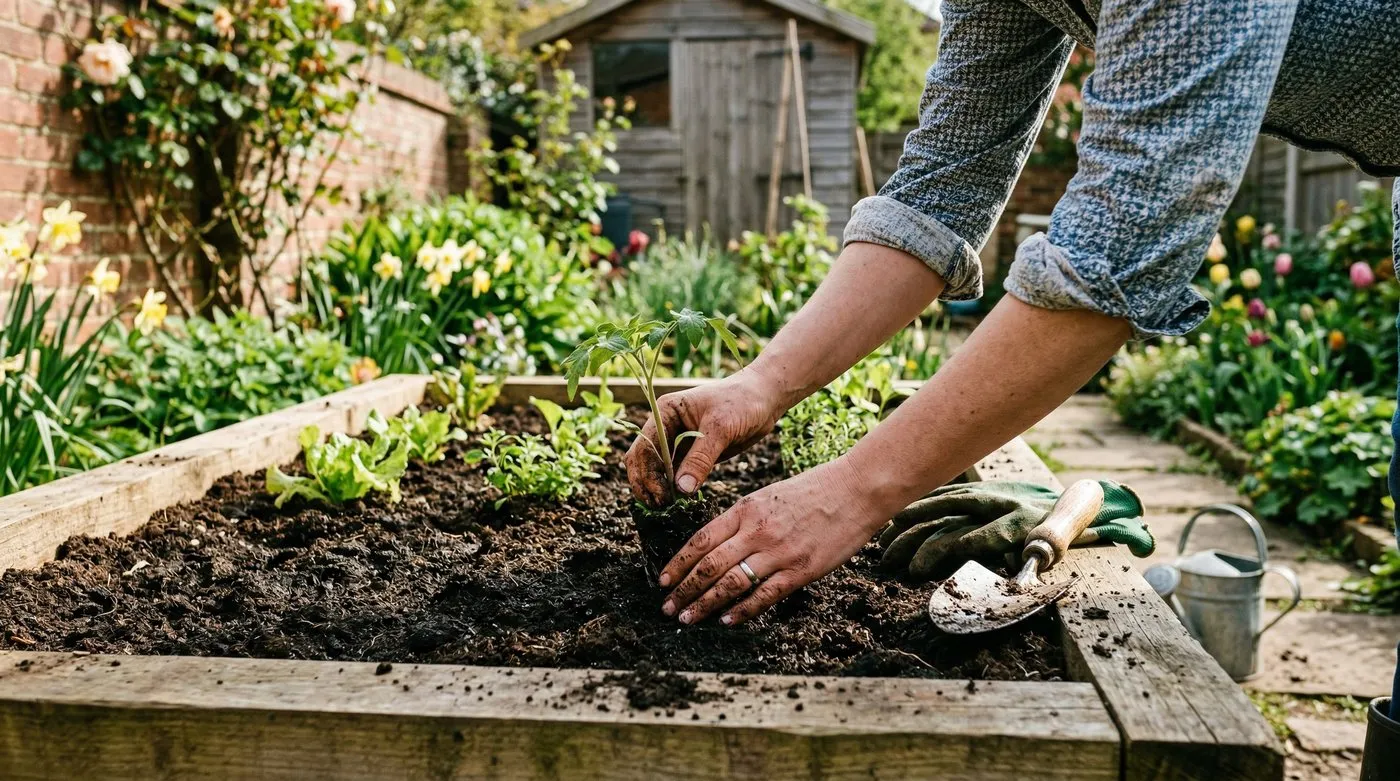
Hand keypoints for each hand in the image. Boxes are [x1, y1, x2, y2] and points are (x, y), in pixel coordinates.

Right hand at [626, 367, 786, 505]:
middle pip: (643, 461)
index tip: (661, 496)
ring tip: (667, 509)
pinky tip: (680, 502)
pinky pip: (675, 475)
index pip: (645, 447)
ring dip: (658, 489)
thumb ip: (700, 458)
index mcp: (664, 412)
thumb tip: (681, 489)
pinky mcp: (691, 454)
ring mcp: (677, 441)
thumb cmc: (741, 402)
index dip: (648, 474)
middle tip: (660, 507)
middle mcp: (665, 427)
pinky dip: (675, 489)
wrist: (764, 399)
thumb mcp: (721, 428)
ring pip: (656, 470)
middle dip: (647, 484)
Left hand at [658, 459, 886, 625]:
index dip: (678, 563)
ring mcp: (779, 552)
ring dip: (704, 604)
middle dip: (684, 590)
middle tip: (667, 607)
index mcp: (746, 509)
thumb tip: (718, 544)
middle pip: (709, 565)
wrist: (857, 488)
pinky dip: (743, 610)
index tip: (663, 580)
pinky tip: (727, 620)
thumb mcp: (769, 496)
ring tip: (687, 618)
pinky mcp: (801, 570)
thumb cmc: (815, 490)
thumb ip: (743, 519)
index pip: (701, 540)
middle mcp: (757, 531)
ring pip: (730, 583)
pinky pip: (764, 595)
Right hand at [879, 480, 1150, 579]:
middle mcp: (1001, 505)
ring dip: (911, 523)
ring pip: (942, 507)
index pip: (986, 534)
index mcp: (1025, 520)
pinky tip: (893, 518)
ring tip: (883, 540)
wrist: (1074, 494)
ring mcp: (987, 498)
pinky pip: (943, 498)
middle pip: (954, 520)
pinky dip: (917, 508)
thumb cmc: (1084, 521)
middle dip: (922, 541)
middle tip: (895, 563)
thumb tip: (1141, 544)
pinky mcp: (979, 496)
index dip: (958, 549)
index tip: (928, 568)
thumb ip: (1112, 535)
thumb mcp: (1099, 530)